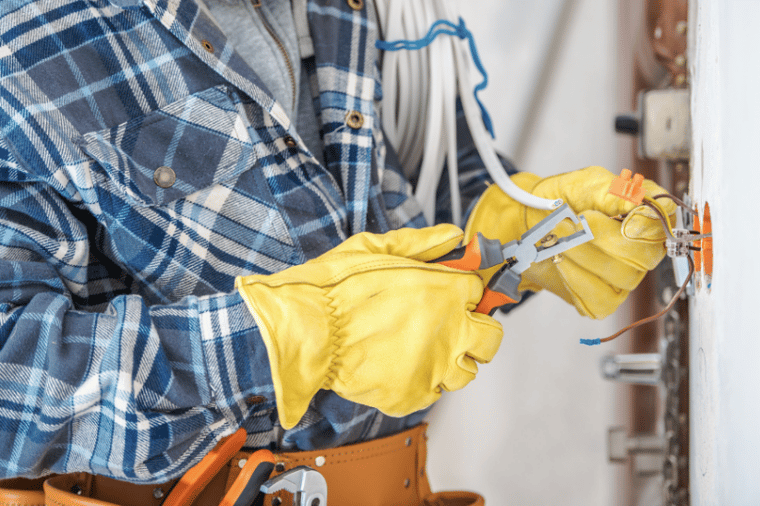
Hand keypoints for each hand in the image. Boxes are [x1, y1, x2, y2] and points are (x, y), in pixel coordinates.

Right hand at [236, 225, 502, 428]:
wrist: (304, 331)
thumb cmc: (334, 290)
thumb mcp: (376, 248)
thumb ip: (421, 242)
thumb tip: (452, 236)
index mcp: (445, 291)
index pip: (480, 292)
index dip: (466, 293)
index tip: (457, 295)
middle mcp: (449, 330)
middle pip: (490, 337)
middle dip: (476, 330)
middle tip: (453, 326)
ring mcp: (433, 366)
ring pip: (467, 371)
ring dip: (452, 360)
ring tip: (424, 349)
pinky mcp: (413, 394)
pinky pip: (435, 393)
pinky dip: (423, 382)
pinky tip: (402, 367)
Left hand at [464, 166, 676, 318]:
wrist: (529, 222)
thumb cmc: (561, 200)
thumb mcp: (586, 183)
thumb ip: (613, 189)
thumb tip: (640, 200)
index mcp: (643, 217)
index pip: (663, 223)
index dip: (643, 222)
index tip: (615, 213)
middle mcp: (640, 250)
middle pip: (642, 256)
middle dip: (600, 238)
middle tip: (571, 222)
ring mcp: (623, 277)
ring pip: (620, 276)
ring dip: (581, 255)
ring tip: (559, 238)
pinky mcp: (602, 299)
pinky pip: (599, 298)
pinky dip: (574, 279)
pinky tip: (560, 261)